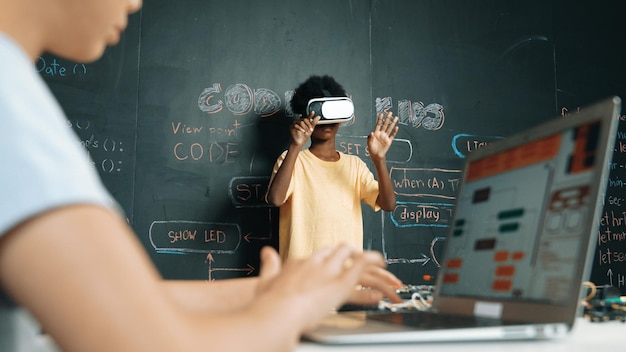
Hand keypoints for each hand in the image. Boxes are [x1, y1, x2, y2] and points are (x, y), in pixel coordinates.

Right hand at [253, 245, 393, 330]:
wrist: (275, 312)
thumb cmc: (268, 303)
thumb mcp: (265, 281)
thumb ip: (269, 265)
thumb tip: (267, 252)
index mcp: (299, 263)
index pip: (319, 255)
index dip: (329, 258)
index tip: (334, 261)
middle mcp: (315, 263)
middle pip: (337, 251)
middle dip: (350, 254)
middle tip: (360, 261)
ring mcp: (328, 272)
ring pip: (351, 255)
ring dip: (366, 259)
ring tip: (380, 266)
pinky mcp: (340, 284)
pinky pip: (361, 268)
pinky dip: (373, 265)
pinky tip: (381, 269)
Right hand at [289, 112, 319, 147]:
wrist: (300, 142)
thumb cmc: (304, 136)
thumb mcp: (311, 129)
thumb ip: (314, 123)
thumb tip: (318, 117)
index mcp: (304, 122)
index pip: (307, 117)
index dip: (310, 114)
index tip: (313, 112)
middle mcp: (300, 122)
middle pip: (304, 119)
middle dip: (308, 125)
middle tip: (311, 130)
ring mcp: (295, 124)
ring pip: (300, 122)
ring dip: (304, 127)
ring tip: (306, 132)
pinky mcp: (291, 127)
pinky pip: (296, 125)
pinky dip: (300, 128)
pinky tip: (303, 131)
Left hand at [368, 112, 398, 160]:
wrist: (376, 156)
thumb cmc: (371, 149)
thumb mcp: (369, 143)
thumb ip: (370, 138)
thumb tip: (372, 132)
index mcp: (376, 133)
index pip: (378, 124)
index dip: (380, 119)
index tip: (381, 114)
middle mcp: (381, 134)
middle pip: (385, 124)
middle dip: (387, 118)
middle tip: (390, 113)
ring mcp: (385, 137)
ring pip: (390, 128)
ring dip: (393, 123)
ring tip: (395, 118)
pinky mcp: (389, 141)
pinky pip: (392, 135)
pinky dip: (394, 131)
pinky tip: (396, 127)